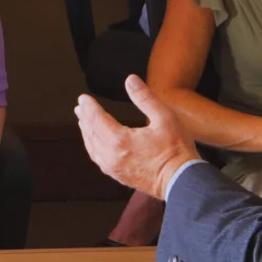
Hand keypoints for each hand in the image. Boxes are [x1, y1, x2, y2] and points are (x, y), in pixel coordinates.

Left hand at [76, 75, 199, 196]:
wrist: (181, 181)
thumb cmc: (176, 150)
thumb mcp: (164, 117)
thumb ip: (145, 98)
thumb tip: (130, 80)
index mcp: (120, 140)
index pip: (96, 119)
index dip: (89, 107)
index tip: (83, 98)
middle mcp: (112, 156)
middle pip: (91, 133)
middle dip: (85, 118)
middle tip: (80, 107)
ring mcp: (114, 168)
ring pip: (92, 148)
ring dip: (87, 133)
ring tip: (84, 123)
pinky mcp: (119, 176)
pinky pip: (99, 160)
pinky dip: (93, 148)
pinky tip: (95, 145)